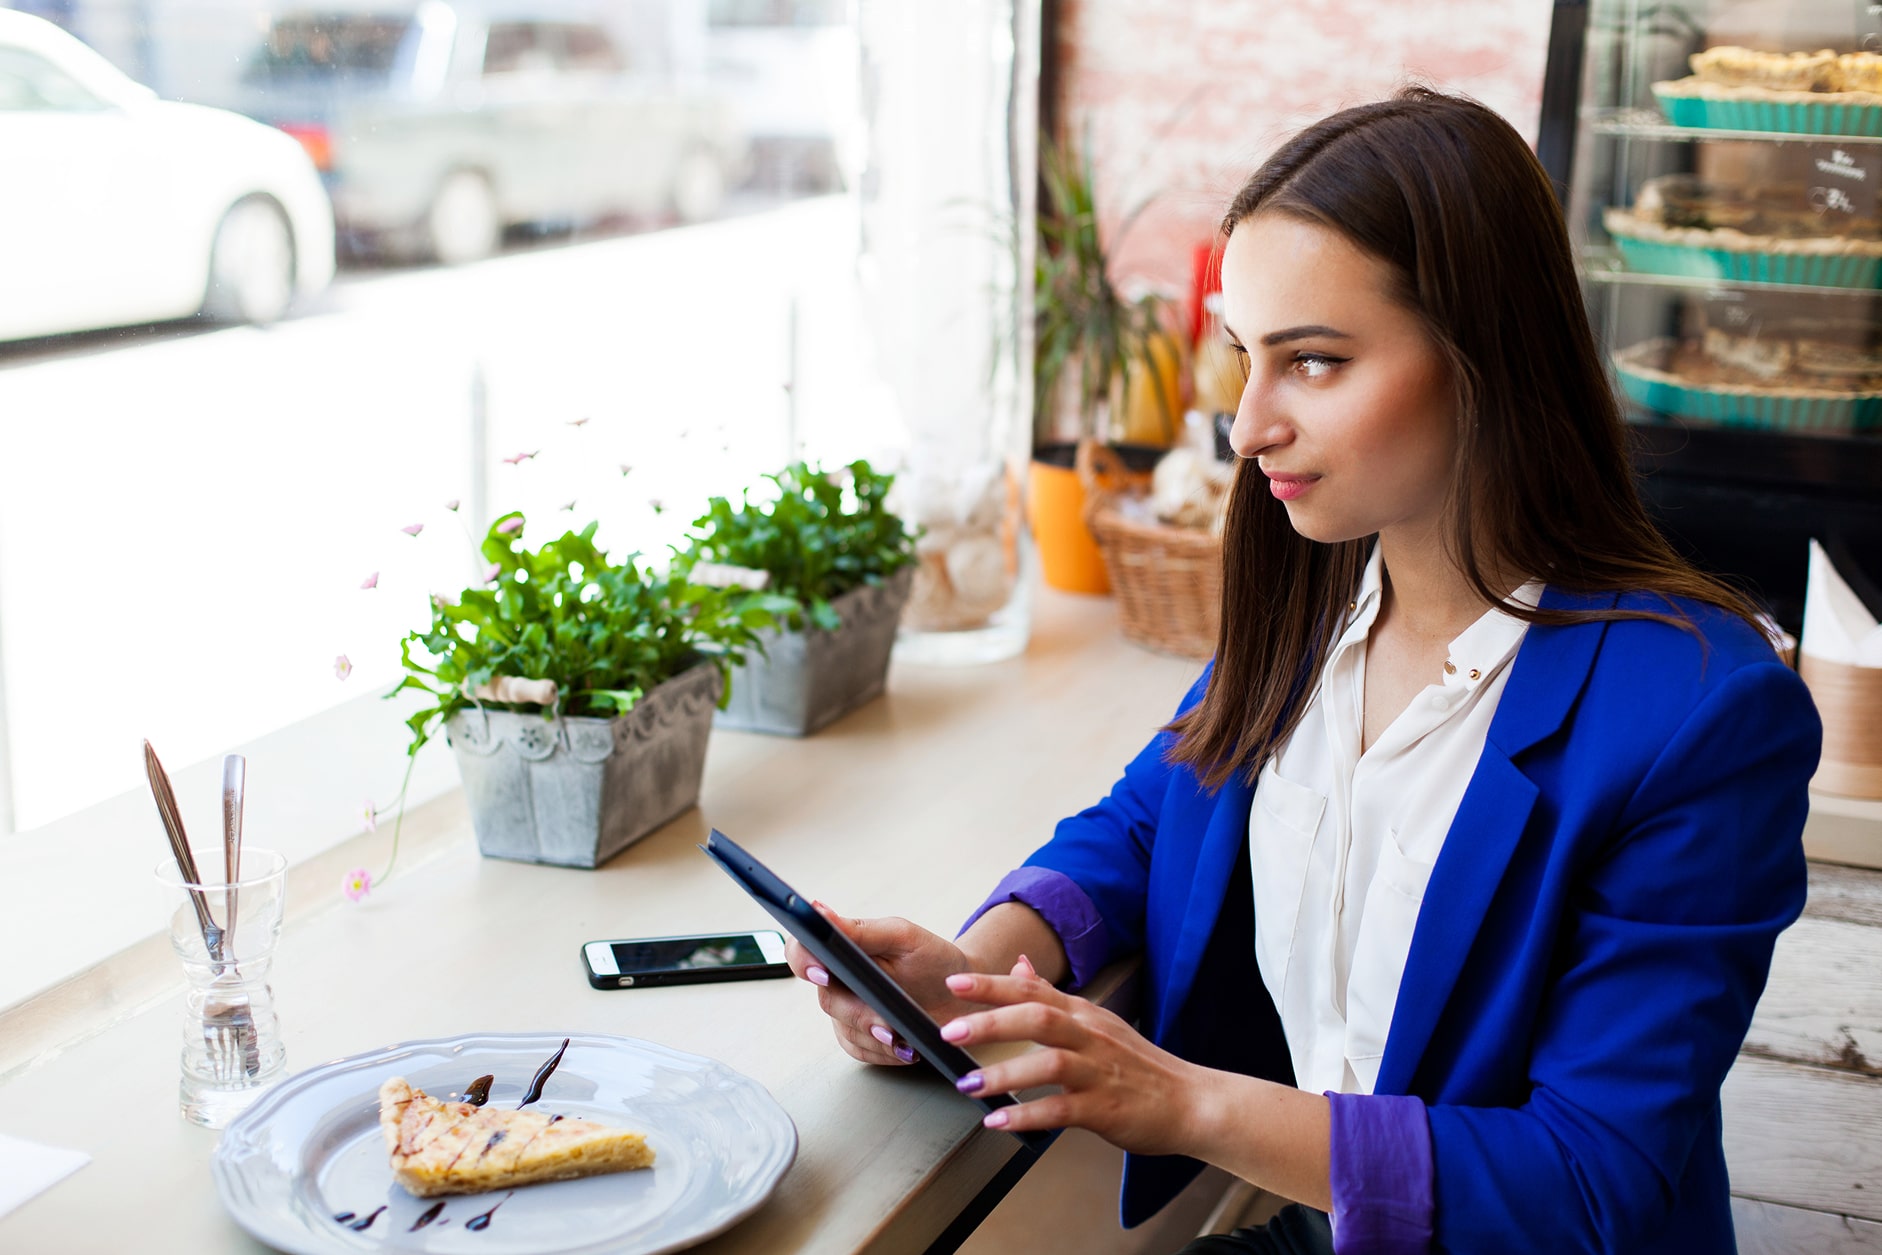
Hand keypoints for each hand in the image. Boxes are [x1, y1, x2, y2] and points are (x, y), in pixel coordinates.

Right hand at [784, 903, 980, 1066]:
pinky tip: (905, 1048)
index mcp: (843, 948)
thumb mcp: (902, 937)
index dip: (803, 961)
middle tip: (887, 1023)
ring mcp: (848, 1009)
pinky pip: (858, 1050)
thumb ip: (860, 929)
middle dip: (858, 1013)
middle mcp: (839, 980)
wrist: (960, 992)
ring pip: (844, 1028)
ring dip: (874, 1037)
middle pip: (827, 999)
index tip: (823, 972)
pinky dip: (882, 1052)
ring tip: (904, 1038)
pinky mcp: (861, 1036)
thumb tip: (818, 911)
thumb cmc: (932, 958)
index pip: (802, 950)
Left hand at [940, 957, 1207, 1156]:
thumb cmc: (1139, 1065)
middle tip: (950, 1031)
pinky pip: (1062, 1110)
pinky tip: (1000, 1121)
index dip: (993, 985)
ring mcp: (1099, 1072)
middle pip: (1039, 1017)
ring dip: (1005, 1074)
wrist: (1191, 1102)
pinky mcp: (1105, 1108)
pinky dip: (1028, 1114)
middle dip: (992, 1022)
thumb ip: (1053, 996)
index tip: (955, 985)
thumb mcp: (1096, 1021)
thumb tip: (1018, 965)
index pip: (1033, 990)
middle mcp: (1090, 1036)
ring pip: (1049, 1063)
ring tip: (968, 1084)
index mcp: (1084, 1015)